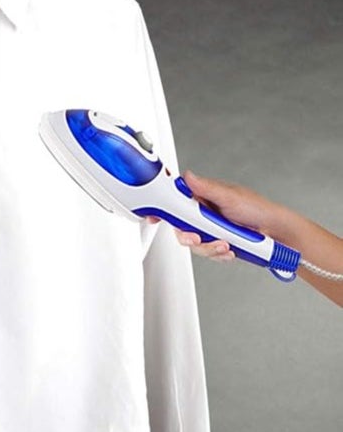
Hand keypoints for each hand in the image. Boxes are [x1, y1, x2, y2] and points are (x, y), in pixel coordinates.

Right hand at [145, 169, 283, 261]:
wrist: (277, 233)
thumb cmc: (258, 210)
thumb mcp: (230, 196)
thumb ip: (206, 189)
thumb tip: (187, 177)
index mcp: (204, 197)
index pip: (177, 201)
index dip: (164, 209)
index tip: (155, 216)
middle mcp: (204, 214)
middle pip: (182, 227)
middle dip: (189, 236)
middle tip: (197, 238)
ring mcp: (211, 230)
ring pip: (195, 244)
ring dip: (209, 247)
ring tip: (225, 245)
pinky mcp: (217, 243)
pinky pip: (208, 253)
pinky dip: (218, 254)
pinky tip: (229, 250)